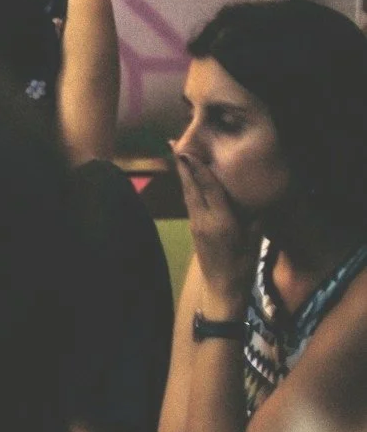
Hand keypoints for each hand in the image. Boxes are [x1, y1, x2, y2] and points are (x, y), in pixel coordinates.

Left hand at [177, 149, 257, 301]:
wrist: (222, 288)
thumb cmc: (243, 265)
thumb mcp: (254, 240)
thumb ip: (254, 218)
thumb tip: (257, 196)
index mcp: (221, 222)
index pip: (208, 190)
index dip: (197, 170)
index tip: (187, 152)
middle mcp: (204, 221)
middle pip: (191, 188)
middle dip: (182, 166)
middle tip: (173, 144)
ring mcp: (196, 225)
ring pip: (187, 195)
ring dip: (182, 174)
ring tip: (177, 155)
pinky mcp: (194, 229)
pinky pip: (189, 203)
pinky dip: (187, 187)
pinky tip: (186, 179)